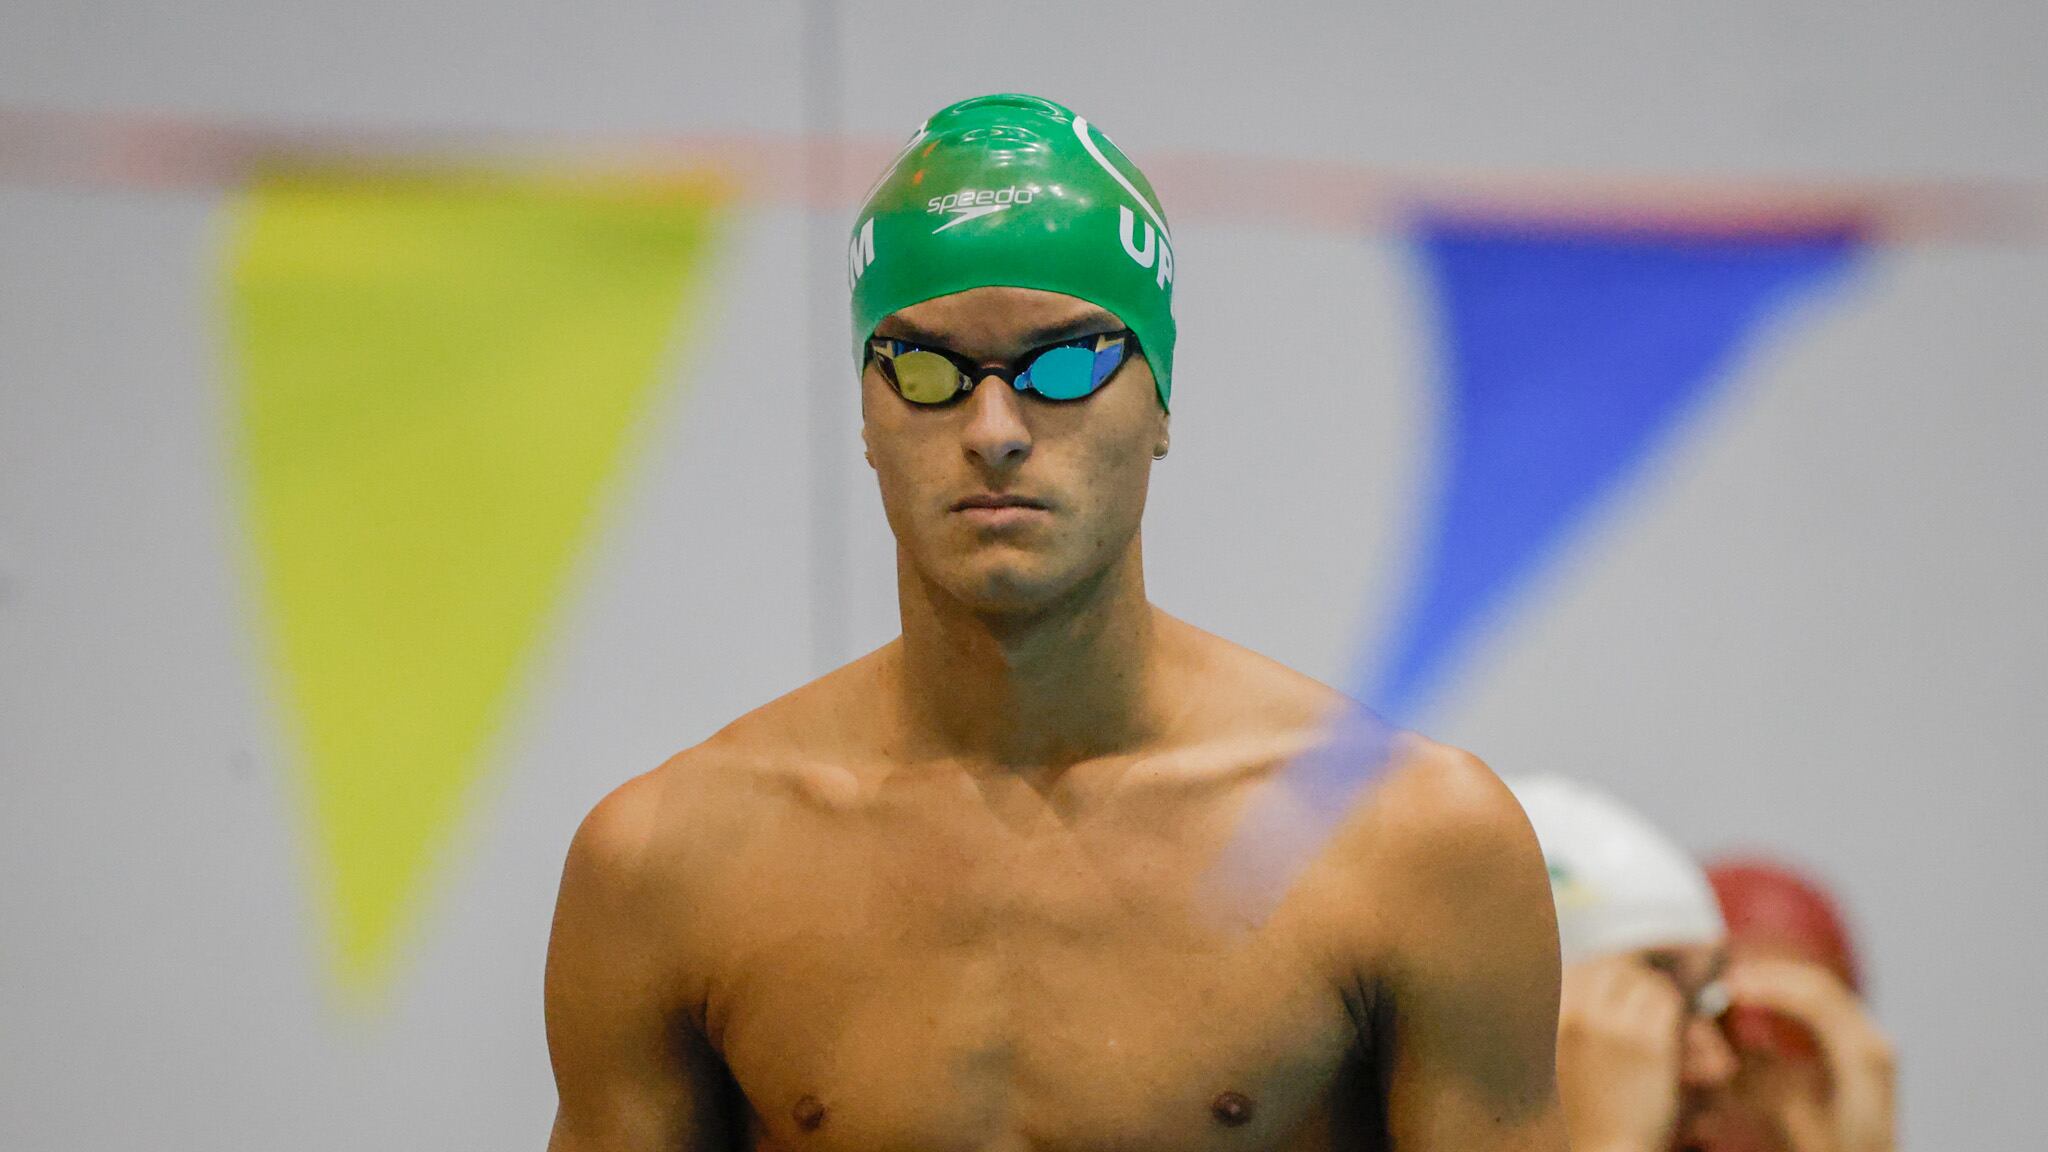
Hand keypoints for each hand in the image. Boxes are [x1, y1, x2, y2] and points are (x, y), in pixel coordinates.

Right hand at [1556, 955, 1685, 1151]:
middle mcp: (1579, 1016)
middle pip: (1612, 967)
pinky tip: (1673, 1028)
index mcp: (1554, 1019)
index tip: (1620, 981)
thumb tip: (1594, 977)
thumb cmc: (1583, 1109)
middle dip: (1632, 977)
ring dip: (1656, 994)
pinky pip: (1666, 1003)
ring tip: (1660, 1013)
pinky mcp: (1648, 1044)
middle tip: (1643, 995)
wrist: (1603, 1148)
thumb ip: (1572, 1017)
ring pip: (1644, 982)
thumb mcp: (1560, 1055)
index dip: (1605, 972)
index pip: (1581, 968)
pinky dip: (1674, 1010)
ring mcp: (1613, 1028)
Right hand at [1724, 958, 1895, 1151]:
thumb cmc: (1832, 1151)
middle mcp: (1873, 1041)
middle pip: (1819, 985)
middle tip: (1725, 981)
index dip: (1768, 985)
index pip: (1815, 998)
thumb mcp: (1789, 1114)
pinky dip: (1788, 1001)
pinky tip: (1759, 1005)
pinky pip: (1823, 1011)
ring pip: (1821, 993)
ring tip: (1736, 987)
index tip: (1728, 988)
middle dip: (1769, 976)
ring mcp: (1870, 1044)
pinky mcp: (1859, 1052)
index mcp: (1863, 1056)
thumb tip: (1719, 1024)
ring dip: (1778, 984)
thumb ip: (1755, 1070)